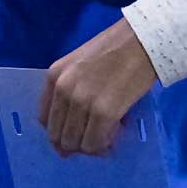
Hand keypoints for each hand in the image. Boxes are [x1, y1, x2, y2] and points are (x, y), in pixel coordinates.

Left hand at [40, 19, 159, 155]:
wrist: (142, 41)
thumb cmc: (114, 49)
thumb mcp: (78, 64)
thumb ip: (70, 89)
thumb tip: (73, 125)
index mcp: (54, 76)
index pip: (44, 118)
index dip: (58, 132)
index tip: (72, 134)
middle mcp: (63, 90)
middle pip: (58, 134)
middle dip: (73, 143)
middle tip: (92, 139)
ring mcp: (82, 102)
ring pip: (76, 143)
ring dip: (90, 146)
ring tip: (105, 136)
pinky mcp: (104, 112)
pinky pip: (96, 142)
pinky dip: (103, 145)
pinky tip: (114, 136)